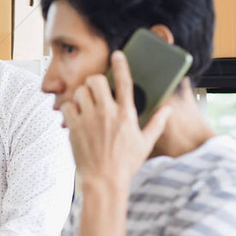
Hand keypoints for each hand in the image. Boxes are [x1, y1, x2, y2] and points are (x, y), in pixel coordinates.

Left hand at [59, 50, 171, 186]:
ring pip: (80, 91)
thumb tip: (168, 109)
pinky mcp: (74, 128)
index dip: (121, 65)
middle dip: (94, 81)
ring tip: (85, 104)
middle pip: (96, 80)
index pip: (125, 82)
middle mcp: (107, 113)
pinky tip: (74, 115)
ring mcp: (89, 120)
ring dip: (81, 94)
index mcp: (126, 115)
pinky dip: (68, 108)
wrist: (104, 181)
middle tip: (95, 90)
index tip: (117, 55)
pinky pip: (66, 106)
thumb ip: (157, 123)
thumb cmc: (125, 164)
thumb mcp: (145, 143)